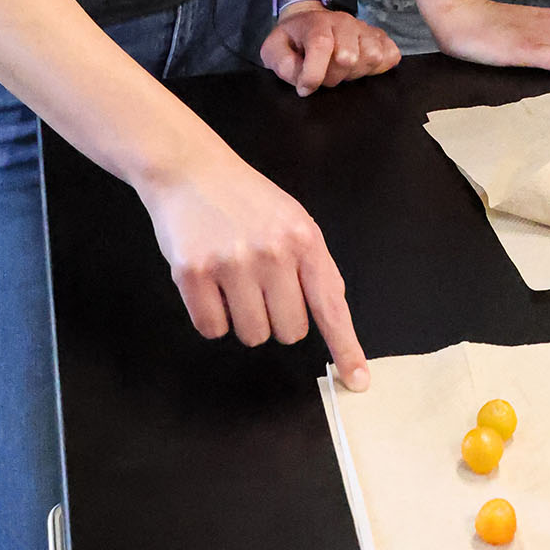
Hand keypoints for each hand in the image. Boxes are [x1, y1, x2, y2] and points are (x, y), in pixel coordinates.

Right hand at [138, 138, 368, 381]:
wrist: (191, 169)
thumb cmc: (247, 200)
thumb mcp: (293, 220)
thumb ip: (314, 265)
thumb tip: (332, 312)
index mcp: (304, 239)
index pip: (331, 306)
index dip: (345, 348)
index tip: (357, 380)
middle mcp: (273, 253)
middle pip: (289, 332)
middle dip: (277, 318)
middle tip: (261, 285)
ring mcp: (232, 263)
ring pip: (251, 335)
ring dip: (243, 318)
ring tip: (234, 279)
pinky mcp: (193, 273)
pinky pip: (212, 329)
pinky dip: (211, 316)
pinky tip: (210, 283)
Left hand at [259, 6, 399, 97]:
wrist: (312, 18)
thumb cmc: (295, 39)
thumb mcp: (274, 49)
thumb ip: (281, 62)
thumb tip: (299, 75)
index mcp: (316, 24)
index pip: (321, 45)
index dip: (313, 73)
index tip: (305, 88)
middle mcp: (344, 23)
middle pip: (348, 57)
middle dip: (332, 76)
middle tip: (323, 74)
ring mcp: (365, 29)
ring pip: (371, 57)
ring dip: (355, 73)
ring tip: (341, 70)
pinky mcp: (381, 38)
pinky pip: (390, 56)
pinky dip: (378, 67)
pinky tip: (360, 66)